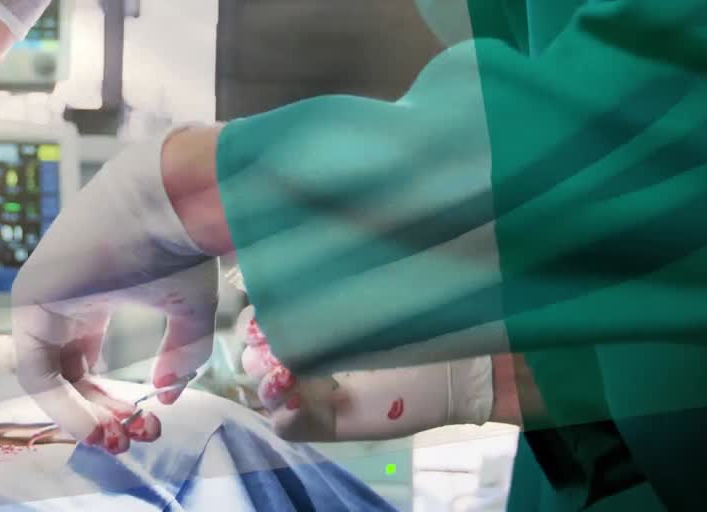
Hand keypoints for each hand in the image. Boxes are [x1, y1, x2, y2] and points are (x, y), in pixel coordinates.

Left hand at [12, 131, 215, 451]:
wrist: (165, 196)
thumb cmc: (179, 242)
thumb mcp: (188, 307)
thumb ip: (180, 353)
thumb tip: (168, 396)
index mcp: (90, 296)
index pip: (84, 363)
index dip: (111, 401)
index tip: (147, 423)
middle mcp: (60, 300)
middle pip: (68, 375)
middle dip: (101, 415)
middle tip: (133, 441)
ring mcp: (40, 298)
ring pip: (49, 378)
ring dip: (83, 417)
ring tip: (120, 438)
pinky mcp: (30, 300)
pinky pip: (37, 370)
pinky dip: (63, 404)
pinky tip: (98, 422)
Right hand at [237, 306, 493, 441]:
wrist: (453, 365)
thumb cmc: (411, 320)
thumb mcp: (361, 299)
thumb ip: (322, 295)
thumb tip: (283, 279)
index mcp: (306, 328)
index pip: (258, 325)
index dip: (255, 320)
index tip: (265, 309)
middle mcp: (303, 360)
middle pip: (252, 361)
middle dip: (256, 352)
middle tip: (274, 344)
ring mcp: (312, 396)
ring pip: (265, 395)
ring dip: (267, 382)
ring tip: (286, 373)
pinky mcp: (327, 425)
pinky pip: (288, 427)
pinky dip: (285, 414)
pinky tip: (297, 399)